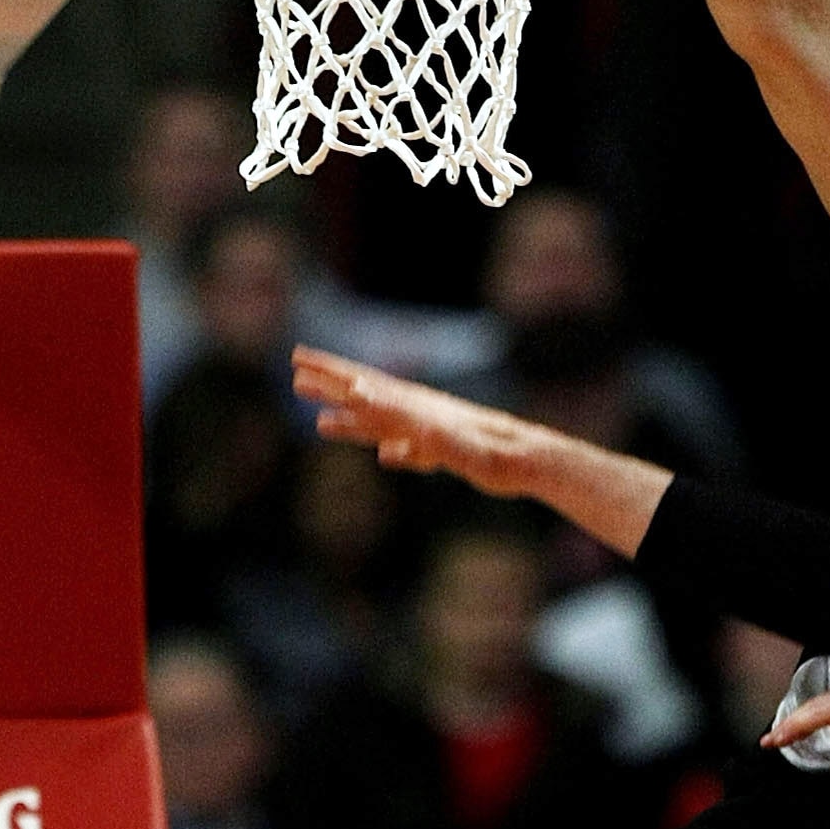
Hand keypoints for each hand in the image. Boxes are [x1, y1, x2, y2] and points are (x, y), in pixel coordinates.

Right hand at [293, 349, 539, 494]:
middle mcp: (420, 415)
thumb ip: (434, 442)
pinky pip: (409, 447)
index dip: (331, 379)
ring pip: (382, 423)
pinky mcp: (448, 451)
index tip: (300, 367)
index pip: (364, 390)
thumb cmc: (502, 459)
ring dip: (351, 421)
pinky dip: (392, 447)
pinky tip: (385, 454)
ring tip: (319, 424)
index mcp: (417, 412)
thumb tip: (408, 426)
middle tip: (294, 373)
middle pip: (365, 396)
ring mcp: (432, 431)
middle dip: (329, 385)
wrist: (534, 460)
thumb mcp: (467, 452)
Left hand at [762, 657, 829, 758]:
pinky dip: (802, 724)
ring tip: (773, 741)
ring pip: (820, 708)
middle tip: (778, 740)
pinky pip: (826, 711)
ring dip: (795, 725)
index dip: (821, 721)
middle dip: (802, 723)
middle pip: (826, 706)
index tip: (803, 736)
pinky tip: (782, 735)